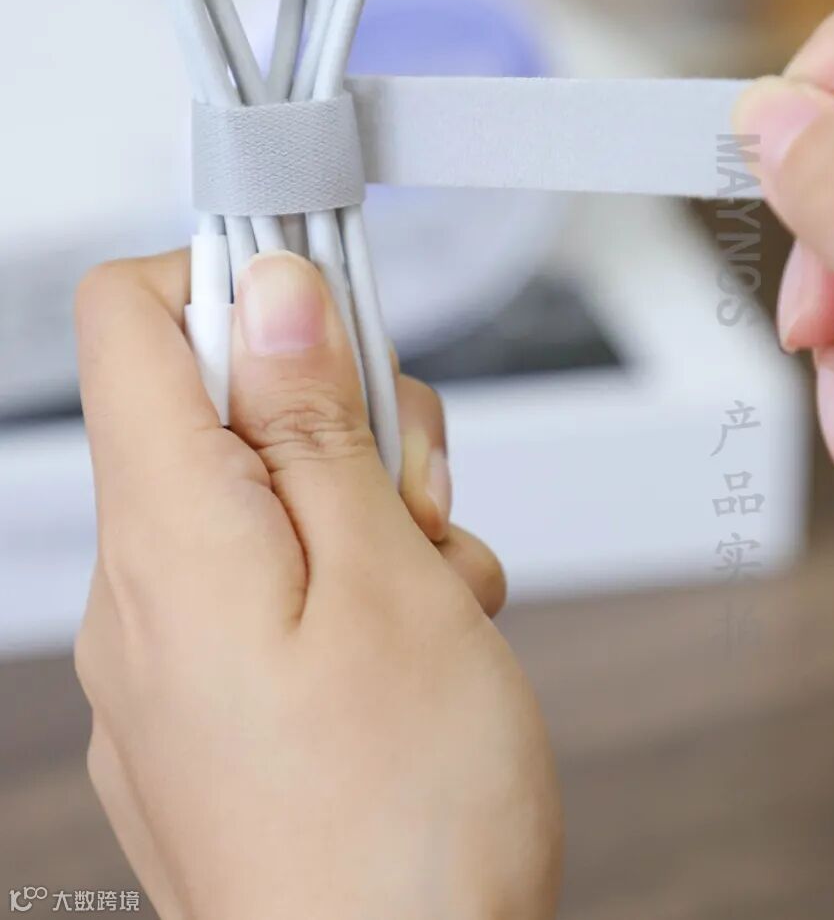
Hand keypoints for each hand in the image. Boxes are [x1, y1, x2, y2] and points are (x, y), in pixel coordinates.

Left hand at [74, 249, 561, 919]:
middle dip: (339, 418)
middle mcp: (138, 595)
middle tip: (417, 497)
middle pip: (221, 408)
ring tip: (436, 601)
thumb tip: (268, 292)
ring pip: (267, 500)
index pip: (130, 316)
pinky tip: (418, 656)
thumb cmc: (404, 829)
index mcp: (167, 534)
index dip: (230, 272)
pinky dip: (353, 591)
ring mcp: (168, 664)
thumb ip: (314, 421)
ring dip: (369, 514)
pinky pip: (270, 592)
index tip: (329, 298)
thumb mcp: (389, 577)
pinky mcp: (209, 715)